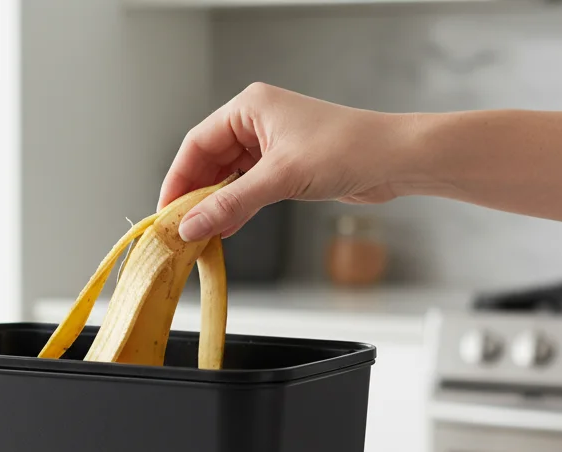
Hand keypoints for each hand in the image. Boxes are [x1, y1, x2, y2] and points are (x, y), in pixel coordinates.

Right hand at [159, 83, 413, 241]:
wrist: (395, 160)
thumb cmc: (347, 149)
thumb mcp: (279, 178)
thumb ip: (230, 204)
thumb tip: (191, 225)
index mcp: (250, 107)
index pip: (197, 143)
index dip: (178, 179)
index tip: (166, 211)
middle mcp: (258, 121)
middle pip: (209, 160)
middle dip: (195, 195)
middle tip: (180, 227)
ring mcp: (272, 144)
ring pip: (228, 177)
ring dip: (215, 204)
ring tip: (200, 233)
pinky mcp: (286, 165)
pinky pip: (248, 187)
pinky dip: (236, 207)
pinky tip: (226, 228)